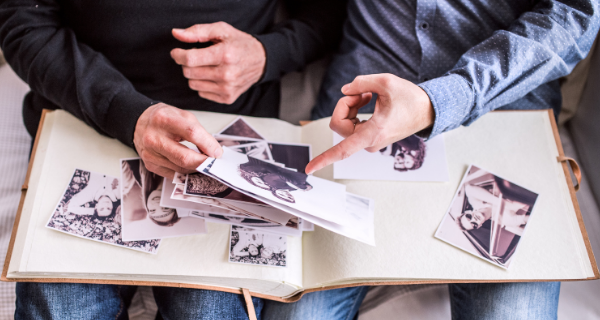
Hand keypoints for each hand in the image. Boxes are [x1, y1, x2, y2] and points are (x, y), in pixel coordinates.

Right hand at [133, 103, 222, 178]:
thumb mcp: (183, 116)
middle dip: (203, 163)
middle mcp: (153, 137)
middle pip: (184, 157)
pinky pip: (173, 174)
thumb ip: (199, 132)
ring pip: (180, 169)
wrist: (140, 123)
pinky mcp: (149, 164)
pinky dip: (186, 172)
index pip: (192, 133)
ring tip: (204, 164)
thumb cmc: (165, 118)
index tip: (217, 152)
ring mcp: (150, 153)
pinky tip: (192, 167)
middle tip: (213, 163)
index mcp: (163, 119)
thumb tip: (214, 151)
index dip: (208, 144)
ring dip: (196, 168)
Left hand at [170, 22, 265, 103]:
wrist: (262, 61)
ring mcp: (227, 89)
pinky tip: (213, 76)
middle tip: (195, 57)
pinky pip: (202, 93)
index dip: (178, 55)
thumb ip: (197, 31)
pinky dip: (203, 84)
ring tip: (206, 66)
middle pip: (189, 73)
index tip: (177, 52)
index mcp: (225, 55)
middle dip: (187, 64)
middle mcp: (227, 74)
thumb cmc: (240, 43)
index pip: (190, 59)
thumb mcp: (221, 30)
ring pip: (193, 84)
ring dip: (194, 75)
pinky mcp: (227, 98)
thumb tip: (176, 34)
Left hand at [305, 74, 434, 173]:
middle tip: (362, 93)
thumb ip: (361, 83)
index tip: (308, 169)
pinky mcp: (371, 138)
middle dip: (345, 105)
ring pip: (345, 124)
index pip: (343, 150)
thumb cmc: (410, 98)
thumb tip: (344, 90)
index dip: (324, 159)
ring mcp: (370, 142)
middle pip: (339, 123)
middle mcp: (370, 142)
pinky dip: (355, 111)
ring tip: (367, 95)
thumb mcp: (386, 82)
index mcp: (373, 133)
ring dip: (350, 107)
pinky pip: (352, 125)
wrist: (427, 110)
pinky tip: (368, 100)